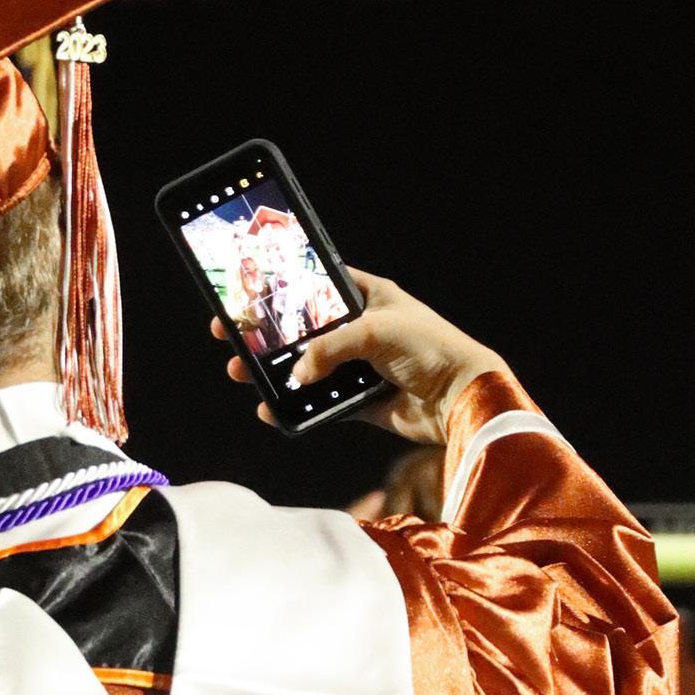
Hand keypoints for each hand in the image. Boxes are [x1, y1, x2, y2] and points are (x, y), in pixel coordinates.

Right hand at [214, 270, 502, 443]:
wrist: (462, 398)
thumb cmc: (428, 347)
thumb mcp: (374, 331)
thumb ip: (329, 348)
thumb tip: (296, 374)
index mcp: (369, 296)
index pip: (317, 284)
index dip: (283, 288)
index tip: (248, 292)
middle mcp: (363, 329)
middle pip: (304, 330)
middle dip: (268, 337)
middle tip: (231, 337)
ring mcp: (361, 366)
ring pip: (308, 368)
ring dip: (276, 373)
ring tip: (241, 374)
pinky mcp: (362, 401)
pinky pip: (322, 403)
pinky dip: (297, 407)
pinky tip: (272, 409)